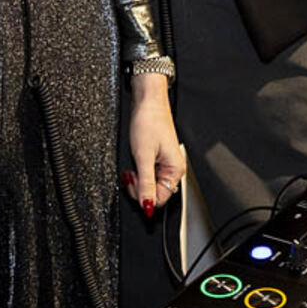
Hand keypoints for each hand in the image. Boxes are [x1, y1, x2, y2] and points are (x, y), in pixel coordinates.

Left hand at [124, 74, 183, 218]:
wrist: (148, 102)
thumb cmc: (149, 122)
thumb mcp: (143, 156)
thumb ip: (145, 183)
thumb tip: (147, 205)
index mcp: (175, 170)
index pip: (160, 199)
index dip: (143, 195)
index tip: (133, 182)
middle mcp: (173, 169)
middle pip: (155, 193)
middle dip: (139, 187)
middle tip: (131, 173)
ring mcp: (166, 164)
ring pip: (150, 184)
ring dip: (138, 179)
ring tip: (133, 166)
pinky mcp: (159, 158)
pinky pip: (149, 174)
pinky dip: (139, 172)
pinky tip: (135, 162)